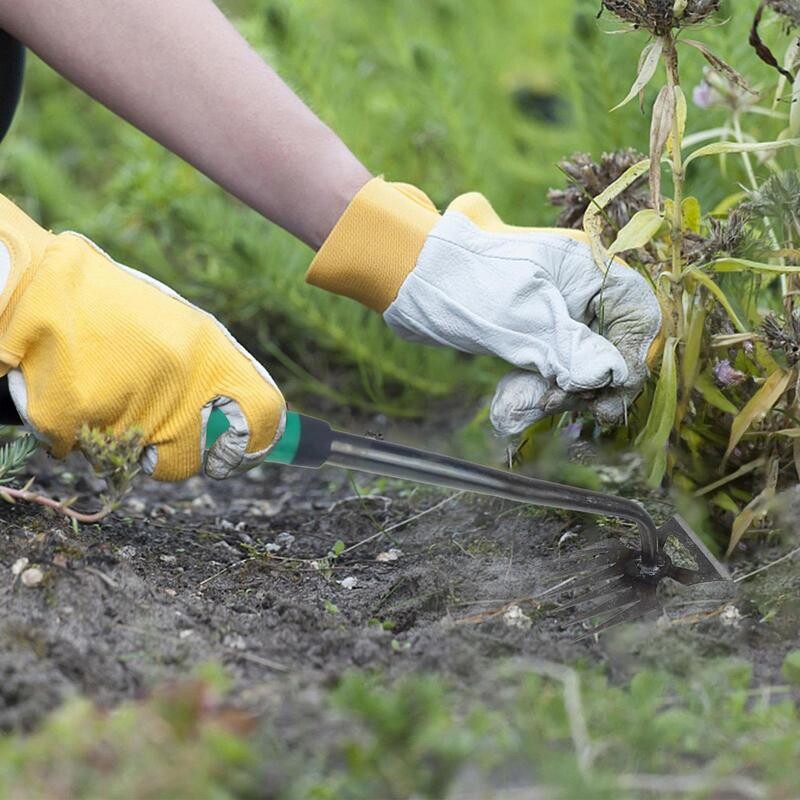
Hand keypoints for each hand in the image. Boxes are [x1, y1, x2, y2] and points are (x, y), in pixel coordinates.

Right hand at [0, 194, 284, 480]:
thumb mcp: (184, 328)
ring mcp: (129, 408)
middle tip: (155, 426)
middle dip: (174, 453)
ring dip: (124, 442)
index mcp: (210, 355)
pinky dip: (81, 432)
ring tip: (107, 396)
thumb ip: (216, 373)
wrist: (42, 288)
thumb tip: (246, 421)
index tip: (240, 451)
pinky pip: (88, 451)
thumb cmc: (116, 309)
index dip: (253, 441)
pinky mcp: (81, 422)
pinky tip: (77, 394)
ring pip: (135, 459)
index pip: (263, 415)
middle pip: (191, 459)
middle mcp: (178, 385)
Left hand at [307, 179, 661, 433]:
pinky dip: (537, 388)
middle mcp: (579, 287)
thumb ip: (571, 348)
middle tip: (568, 408)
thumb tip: (610, 377)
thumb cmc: (468, 284)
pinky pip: (550, 367)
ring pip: (579, 362)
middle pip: (610, 344)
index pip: (637, 315)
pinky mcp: (532, 332)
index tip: (611, 391)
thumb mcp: (525, 318)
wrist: (412, 274)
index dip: (631, 357)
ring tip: (532, 405)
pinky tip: (515, 405)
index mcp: (590, 268)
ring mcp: (555, 310)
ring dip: (560, 392)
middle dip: (590, 382)